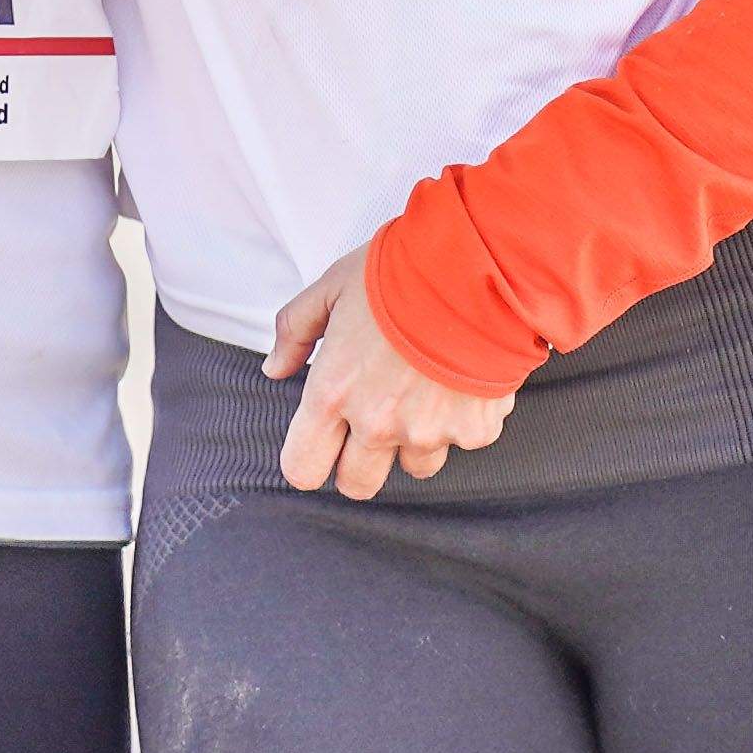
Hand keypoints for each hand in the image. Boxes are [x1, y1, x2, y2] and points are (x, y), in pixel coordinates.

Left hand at [266, 251, 514, 503]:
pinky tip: (459, 378)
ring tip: (423, 389)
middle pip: (356, 484)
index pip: (304, 468)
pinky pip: (459, 441)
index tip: (320, 440)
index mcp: (333, 393)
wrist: (477, 269)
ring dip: (414, 439)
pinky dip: (459, 419)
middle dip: (359, 460)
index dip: (308, 458)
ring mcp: (428, 432)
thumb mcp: (332, 287)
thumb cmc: (402, 272)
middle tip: (373, 418)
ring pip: (414, 467)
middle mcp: (378, 424)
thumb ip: (295, 330)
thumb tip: (275, 368)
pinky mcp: (473, 431)